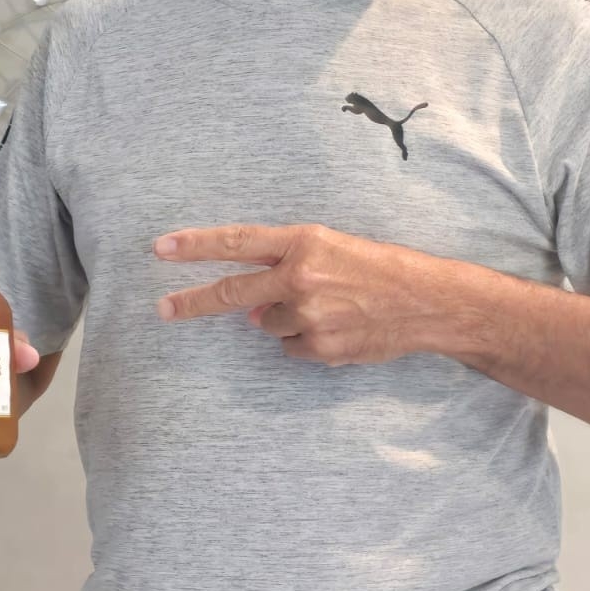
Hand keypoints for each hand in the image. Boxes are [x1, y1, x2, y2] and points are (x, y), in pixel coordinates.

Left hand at [152, 222, 461, 366]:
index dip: (196, 246)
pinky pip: (291, 348)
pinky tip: (337, 328)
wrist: (428, 302)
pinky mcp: (320, 347)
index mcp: (305, 242)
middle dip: (194, 301)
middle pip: (232, 292)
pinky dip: (306, 342)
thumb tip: (252, 307)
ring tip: (329, 309)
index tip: (161, 248)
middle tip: (164, 309)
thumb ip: (287, 268)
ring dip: (286, 320)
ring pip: (267, 324)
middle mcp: (301, 277)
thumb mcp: (335, 249)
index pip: (238, 242)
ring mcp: (309, 315)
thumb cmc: (382, 269)